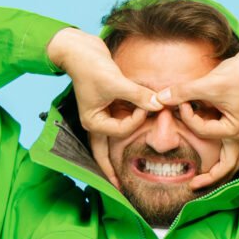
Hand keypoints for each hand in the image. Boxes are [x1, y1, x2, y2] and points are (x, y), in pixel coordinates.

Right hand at [47, 28, 162, 187]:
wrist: (79, 48)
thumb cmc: (91, 66)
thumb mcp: (115, 82)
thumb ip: (138, 95)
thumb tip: (159, 104)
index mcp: (93, 122)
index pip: (120, 130)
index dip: (137, 119)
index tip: (146, 103)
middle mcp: (97, 122)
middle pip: (104, 153)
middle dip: (112, 170)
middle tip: (121, 190)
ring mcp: (103, 115)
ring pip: (117, 136)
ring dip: (128, 142)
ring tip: (131, 169)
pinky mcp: (110, 105)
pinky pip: (124, 120)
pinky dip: (134, 121)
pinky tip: (141, 130)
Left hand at [157, 46, 238, 189]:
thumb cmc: (238, 74)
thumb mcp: (209, 83)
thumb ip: (183, 92)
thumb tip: (160, 98)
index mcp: (234, 130)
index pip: (202, 130)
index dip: (187, 116)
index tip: (180, 101)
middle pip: (228, 166)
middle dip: (211, 178)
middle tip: (192, 185)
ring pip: (235, 159)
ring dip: (223, 170)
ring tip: (206, 178)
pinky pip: (237, 148)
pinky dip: (228, 155)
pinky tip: (218, 156)